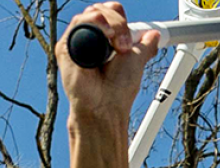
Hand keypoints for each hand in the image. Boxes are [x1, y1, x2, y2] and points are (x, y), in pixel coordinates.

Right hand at [56, 3, 159, 121]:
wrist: (105, 105)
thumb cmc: (117, 90)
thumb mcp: (136, 61)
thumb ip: (144, 46)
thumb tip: (154, 34)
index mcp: (106, 40)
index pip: (111, 13)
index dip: (121, 18)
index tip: (132, 36)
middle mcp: (91, 39)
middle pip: (102, 10)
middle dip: (119, 22)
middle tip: (125, 46)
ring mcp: (78, 42)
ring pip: (92, 13)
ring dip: (111, 25)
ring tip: (118, 47)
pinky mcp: (65, 47)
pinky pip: (79, 22)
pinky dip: (94, 24)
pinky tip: (105, 38)